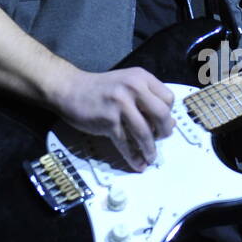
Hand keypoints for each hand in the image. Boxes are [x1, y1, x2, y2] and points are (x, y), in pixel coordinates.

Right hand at [53, 67, 175, 170]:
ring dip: (150, 149)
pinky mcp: (108, 120)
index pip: (168, 98)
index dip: (168, 113)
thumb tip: (171, 124)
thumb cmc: (101, 89)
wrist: (70, 88)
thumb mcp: (127, 86)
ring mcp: (120, 104)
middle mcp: (133, 88)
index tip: (162, 122)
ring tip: (151, 157)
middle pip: (161, 115)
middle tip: (161, 139)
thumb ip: (148, 100)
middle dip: (164, 132)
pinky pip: (126, 143)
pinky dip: (133, 156)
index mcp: (141, 77)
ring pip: (144, 132)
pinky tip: (138, 163)